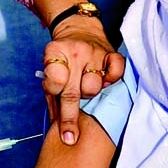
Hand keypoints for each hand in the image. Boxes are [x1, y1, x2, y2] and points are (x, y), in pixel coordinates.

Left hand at [41, 17, 124, 144]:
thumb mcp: (50, 71)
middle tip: (69, 138)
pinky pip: (116, 71)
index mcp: (54, 53)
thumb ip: (52, 96)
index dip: (54, 94)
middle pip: (73, 91)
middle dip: (70, 118)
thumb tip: (55, 125)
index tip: (55, 109)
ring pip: (94, 86)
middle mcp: (74, 51)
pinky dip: (112, 79)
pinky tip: (105, 80)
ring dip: (90, 93)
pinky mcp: (111, 52)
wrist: (79, 29)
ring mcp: (94, 51)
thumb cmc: (63, 58)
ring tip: (86, 88)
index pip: (54, 80)